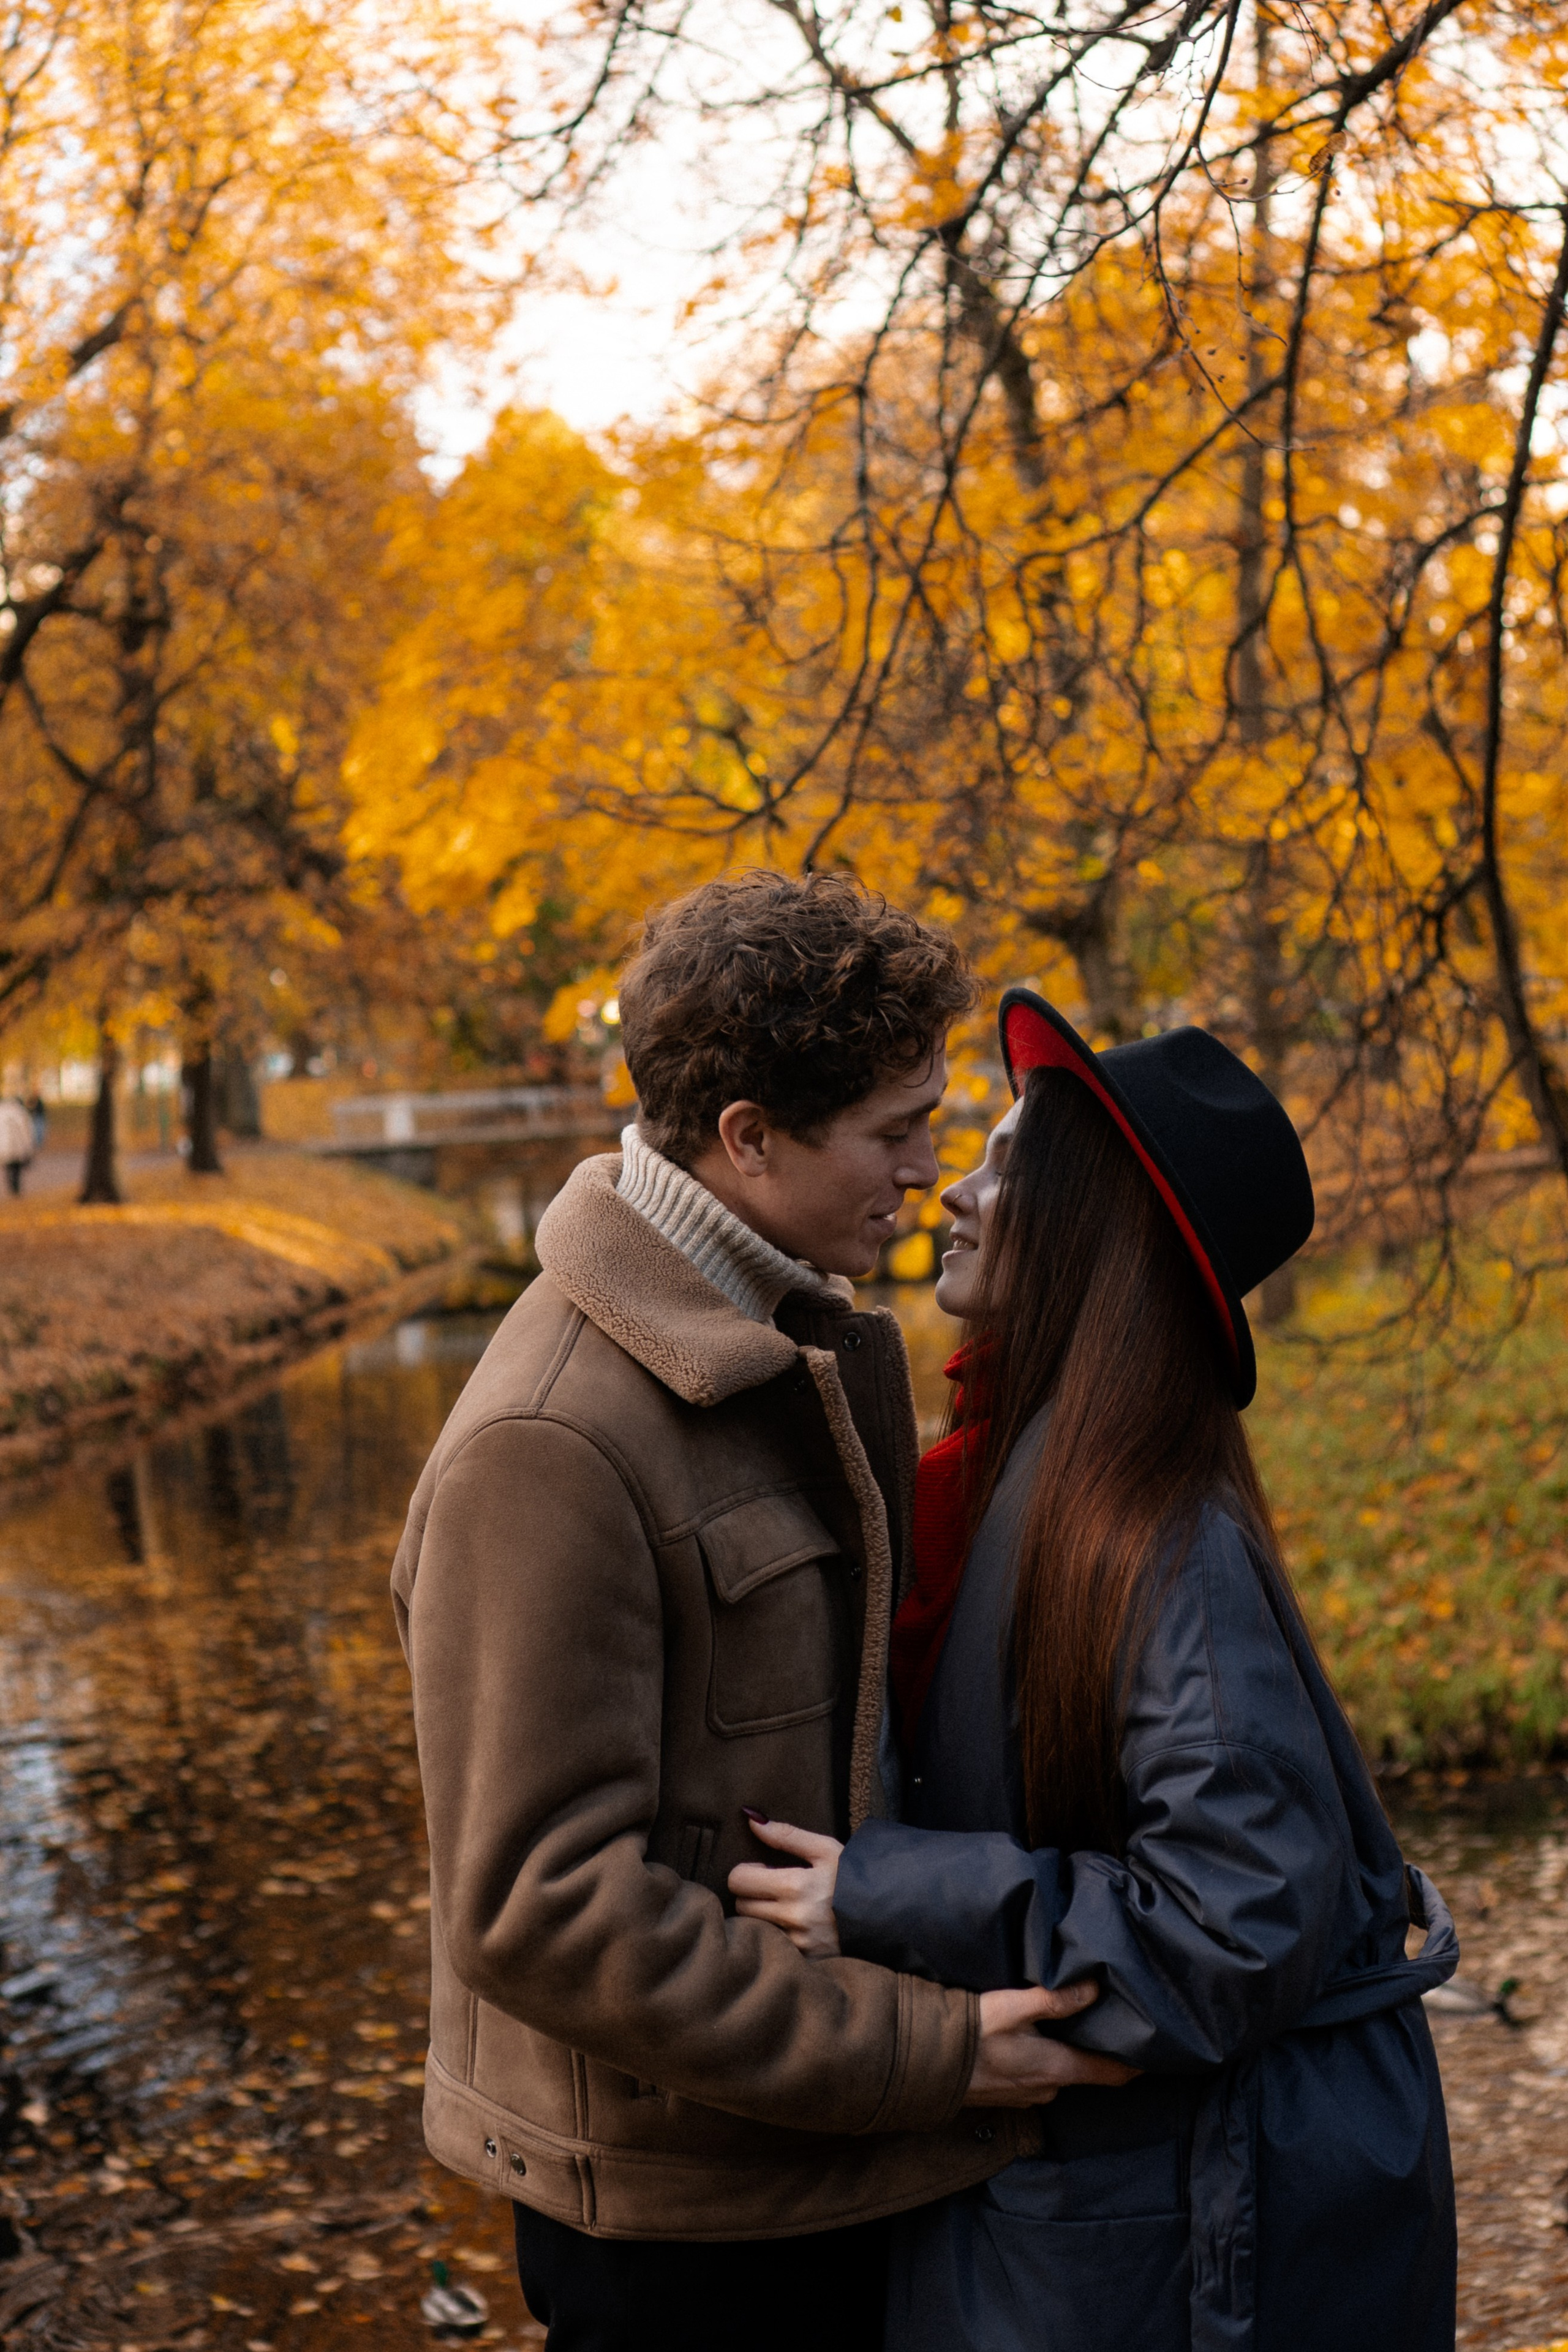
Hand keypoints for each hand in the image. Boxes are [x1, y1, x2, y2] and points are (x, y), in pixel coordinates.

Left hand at [727, 1814, 842, 1956]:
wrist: (885, 1917)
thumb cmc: (853, 1877)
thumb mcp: (825, 1849)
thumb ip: (786, 1835)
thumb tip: (751, 1819)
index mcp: (795, 1886)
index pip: (739, 1880)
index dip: (747, 1871)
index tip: (764, 1870)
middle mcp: (792, 1919)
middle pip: (741, 1905)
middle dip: (751, 1894)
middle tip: (773, 1888)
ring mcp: (797, 1944)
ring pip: (753, 1927)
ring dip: (761, 1915)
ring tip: (783, 1906)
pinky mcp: (803, 1961)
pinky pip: (772, 1946)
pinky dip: (775, 1935)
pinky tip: (793, 1926)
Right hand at [966, 1984, 1139, 2108]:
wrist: (926, 2064)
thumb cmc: (972, 2033)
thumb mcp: (1013, 2007)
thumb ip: (1054, 1999)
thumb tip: (1094, 1989)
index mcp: (1057, 2068)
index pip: (1111, 2074)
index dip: (1134, 2065)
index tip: (1154, 2054)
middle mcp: (1048, 2089)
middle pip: (1084, 2070)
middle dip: (1094, 2050)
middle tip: (1104, 2022)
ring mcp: (1027, 2097)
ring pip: (1058, 2073)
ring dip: (1064, 2055)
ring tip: (1065, 2026)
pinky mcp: (1008, 2096)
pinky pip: (1036, 2077)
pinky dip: (1042, 2061)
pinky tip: (1031, 2041)